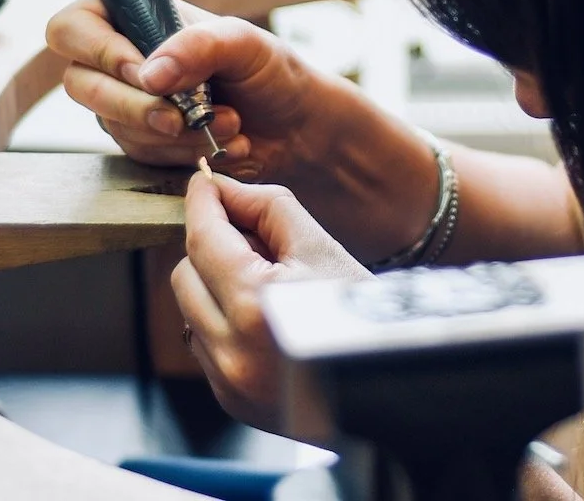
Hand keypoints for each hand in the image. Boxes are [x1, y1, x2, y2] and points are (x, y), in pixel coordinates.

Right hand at [46, 0, 441, 258]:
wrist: (300, 131)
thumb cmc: (275, 74)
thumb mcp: (246, 43)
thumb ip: (198, 45)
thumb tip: (149, 73)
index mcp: (138, 17)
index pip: (75, 26)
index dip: (97, 50)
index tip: (144, 71)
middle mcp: (124, 59)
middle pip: (80, 83)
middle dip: (132, 105)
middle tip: (178, 114)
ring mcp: (129, 103)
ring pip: (110, 125)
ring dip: (167, 133)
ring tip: (224, 123)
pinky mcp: (144, 143)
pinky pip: (137, 156)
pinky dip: (179, 154)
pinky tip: (219, 143)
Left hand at [172, 172, 369, 434]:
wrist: (396, 387)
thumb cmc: (365, 312)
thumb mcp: (319, 245)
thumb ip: (264, 206)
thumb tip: (219, 189)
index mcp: (255, 307)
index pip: (202, 238)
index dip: (200, 203)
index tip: (202, 182)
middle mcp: (232, 352)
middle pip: (186, 272)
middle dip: (214, 249)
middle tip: (260, 245)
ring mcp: (229, 383)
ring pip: (190, 307)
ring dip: (216, 286)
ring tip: (270, 289)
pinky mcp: (232, 401)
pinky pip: (205, 341)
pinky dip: (225, 322)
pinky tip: (269, 323)